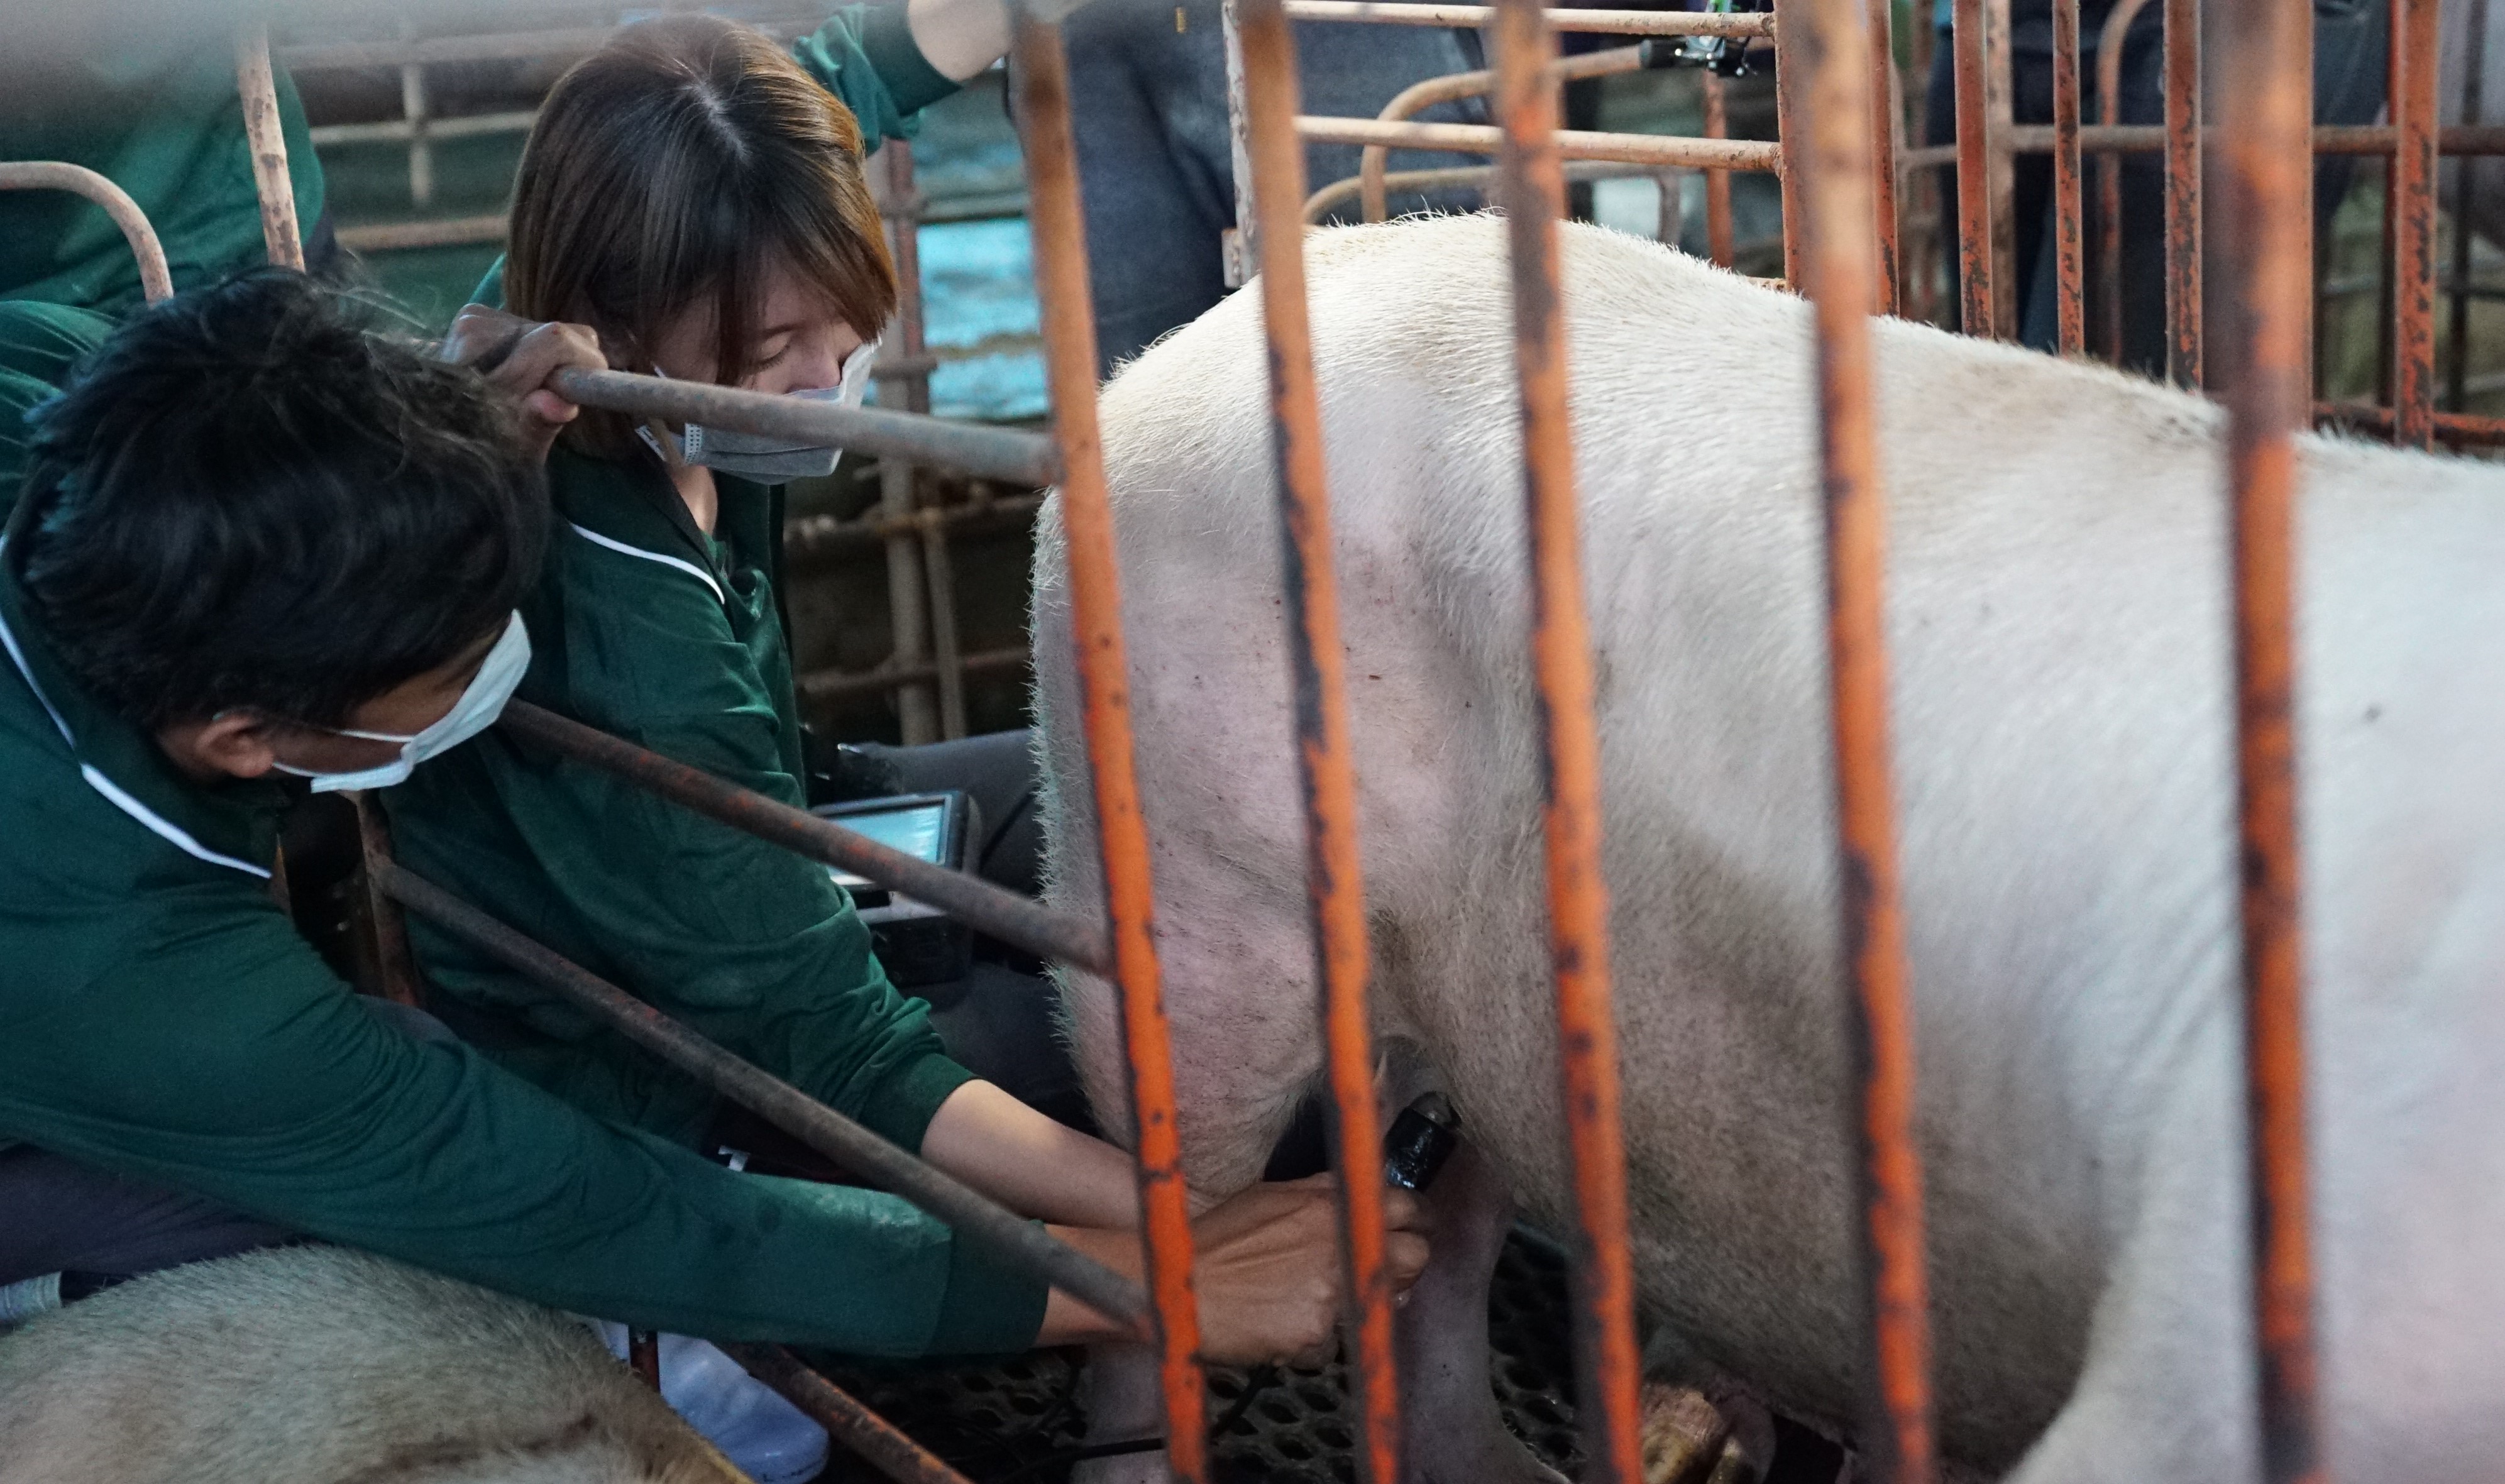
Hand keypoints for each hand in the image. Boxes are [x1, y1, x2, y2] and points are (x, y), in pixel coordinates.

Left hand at [441, 304, 604, 460]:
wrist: (438, 438)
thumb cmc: (483, 452)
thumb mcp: (517, 451)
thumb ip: (538, 423)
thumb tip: (559, 404)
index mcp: (481, 365)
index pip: (554, 340)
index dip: (584, 360)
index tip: (593, 383)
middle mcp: (473, 330)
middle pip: (554, 331)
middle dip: (569, 362)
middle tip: (557, 396)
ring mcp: (470, 319)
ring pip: (545, 326)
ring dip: (552, 357)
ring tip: (533, 388)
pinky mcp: (473, 316)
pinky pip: (528, 325)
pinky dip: (535, 349)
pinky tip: (519, 373)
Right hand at [1191, 1175, 1428, 1366]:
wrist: (1179, 1286)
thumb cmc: (1216, 1241)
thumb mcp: (1271, 1197)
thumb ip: (1320, 1194)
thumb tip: (1360, 1193)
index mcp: (1328, 1202)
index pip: (1406, 1205)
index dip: (1413, 1221)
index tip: (1409, 1231)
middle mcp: (1337, 1242)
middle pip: (1415, 1255)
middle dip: (1404, 1266)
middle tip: (1381, 1274)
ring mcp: (1331, 1289)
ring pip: (1377, 1304)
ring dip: (1357, 1306)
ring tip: (1311, 1302)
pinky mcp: (1317, 1333)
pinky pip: (1335, 1341)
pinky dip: (1314, 1338)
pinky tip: (1282, 1325)